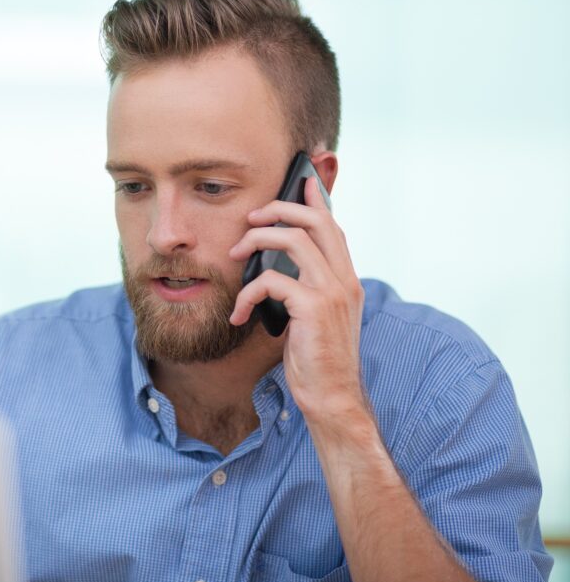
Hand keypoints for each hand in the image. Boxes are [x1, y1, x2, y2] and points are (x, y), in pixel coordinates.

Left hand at [226, 176, 366, 422]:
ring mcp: (332, 292)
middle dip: (279, 210)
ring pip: (293, 240)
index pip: (333, 227)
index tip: (300, 182)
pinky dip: (246, 293)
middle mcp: (345, 280)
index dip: (315, 202)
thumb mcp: (315, 319)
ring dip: (256, 241)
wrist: (332, 398)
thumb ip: (307, 291)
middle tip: (250, 219)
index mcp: (346, 280)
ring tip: (234, 256)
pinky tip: (238, 315)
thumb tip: (279, 272)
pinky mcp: (313, 308)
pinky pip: (271, 281)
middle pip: (317, 221)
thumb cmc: (317, 361)